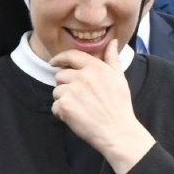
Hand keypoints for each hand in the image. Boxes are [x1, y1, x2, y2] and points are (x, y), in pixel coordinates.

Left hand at [49, 42, 155, 173]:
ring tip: (80, 108)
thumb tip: (112, 42)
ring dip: (63, 100)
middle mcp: (82, 76)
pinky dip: (61, 113)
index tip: (54, 62)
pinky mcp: (64, 105)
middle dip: (65, 85)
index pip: (72, 56)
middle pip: (60, 76)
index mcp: (96, 68)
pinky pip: (55, 106)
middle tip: (79, 98)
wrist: (117, 130)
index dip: (60, 58)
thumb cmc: (119, 106)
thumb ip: (112, 59)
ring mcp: (72, 91)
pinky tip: (75, 117)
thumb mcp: (119, 78)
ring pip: (56, 91)